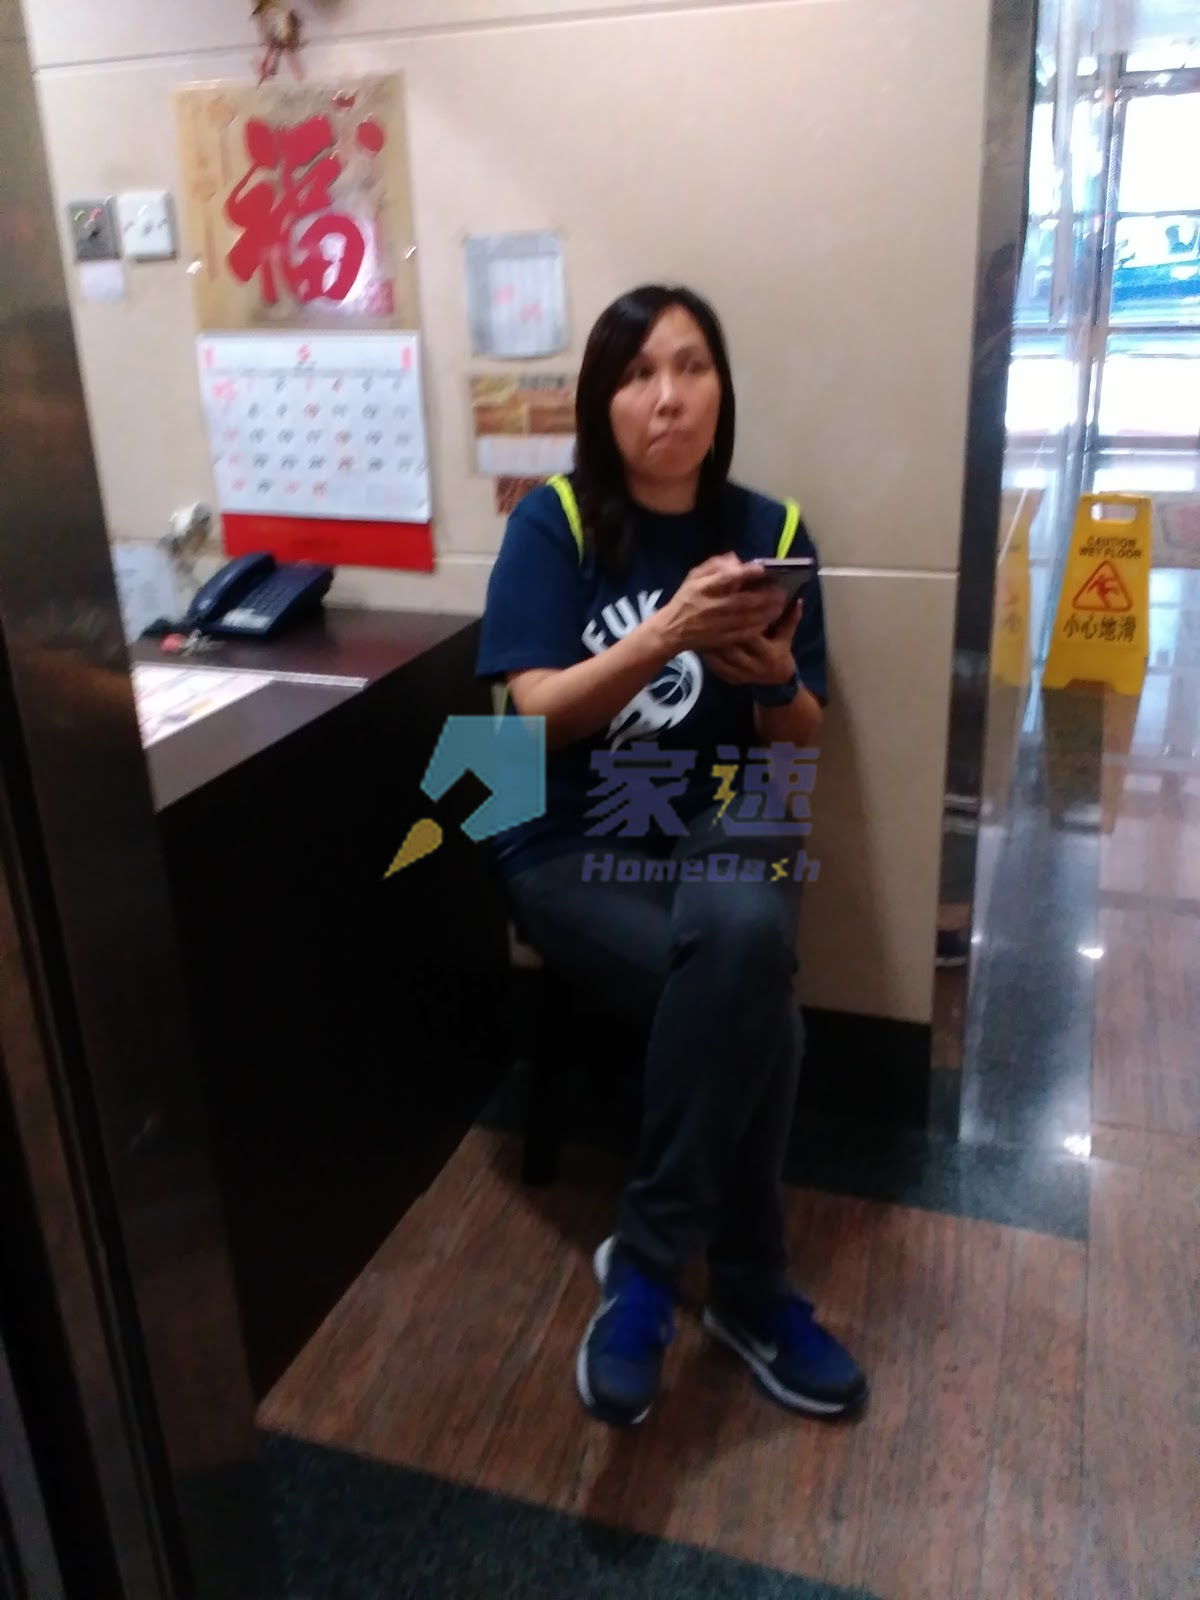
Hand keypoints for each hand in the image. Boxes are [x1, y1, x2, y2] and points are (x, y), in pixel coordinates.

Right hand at [654, 555, 782, 654]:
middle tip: (780, 592)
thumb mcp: (694, 577)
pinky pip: (742, 634)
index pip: (726, 578)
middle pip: (742, 601)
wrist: (671, 630)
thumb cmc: (686, 599)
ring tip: (779, 607)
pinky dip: (756, 628)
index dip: (746, 573)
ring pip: (746, 619)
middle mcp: (710, 606)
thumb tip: (736, 559)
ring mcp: (716, 625)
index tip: (762, 569)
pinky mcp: (720, 639)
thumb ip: (714, 566)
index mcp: (703, 588)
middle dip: (763, 597)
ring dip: (765, 613)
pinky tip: (767, 623)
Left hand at [703, 599, 802, 685]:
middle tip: (709, 615)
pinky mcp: (731, 679)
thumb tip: (798, 600)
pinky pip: (715, 668)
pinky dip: (708, 656)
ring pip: (720, 658)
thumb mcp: (787, 636)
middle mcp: (753, 665)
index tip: (730, 606)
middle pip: (731, 647)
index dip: (739, 621)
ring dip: (710, 643)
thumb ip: (791, 618)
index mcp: (767, 653)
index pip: (750, 635)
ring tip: (702, 628)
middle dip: (720, 631)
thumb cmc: (780, 652)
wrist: (776, 682)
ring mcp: (741, 674)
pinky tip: (701, 644)